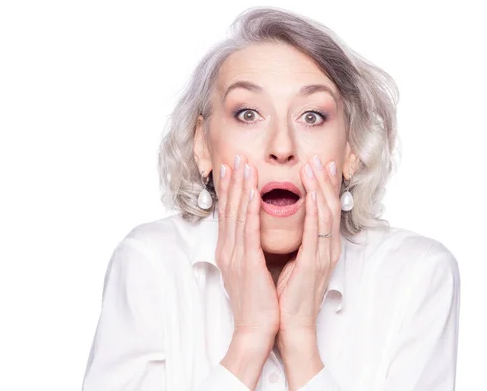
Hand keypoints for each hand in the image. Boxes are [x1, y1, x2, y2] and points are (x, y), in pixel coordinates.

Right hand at [216, 155, 279, 339]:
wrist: (255, 329)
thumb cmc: (258, 301)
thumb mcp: (250, 270)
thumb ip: (250, 249)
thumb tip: (255, 233)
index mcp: (229, 251)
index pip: (229, 214)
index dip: (230, 190)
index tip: (233, 168)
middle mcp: (228, 250)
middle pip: (229, 209)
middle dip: (233, 181)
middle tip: (236, 158)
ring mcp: (235, 256)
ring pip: (237, 215)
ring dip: (241, 188)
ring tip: (244, 166)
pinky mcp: (247, 263)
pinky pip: (249, 232)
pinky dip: (250, 211)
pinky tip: (253, 194)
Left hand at [276, 155, 341, 334]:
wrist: (288, 324)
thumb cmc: (286, 294)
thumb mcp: (291, 260)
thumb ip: (293, 240)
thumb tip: (282, 219)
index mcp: (321, 247)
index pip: (325, 209)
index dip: (323, 185)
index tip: (318, 164)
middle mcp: (327, 248)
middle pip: (330, 206)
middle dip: (324, 180)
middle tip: (318, 157)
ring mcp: (323, 256)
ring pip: (327, 214)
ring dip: (320, 188)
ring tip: (314, 166)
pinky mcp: (314, 264)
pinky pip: (318, 233)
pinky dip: (316, 212)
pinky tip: (313, 195)